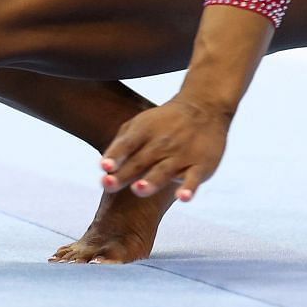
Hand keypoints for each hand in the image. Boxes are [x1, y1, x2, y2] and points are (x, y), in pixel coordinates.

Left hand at [99, 96, 233, 203]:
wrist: (204, 108)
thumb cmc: (163, 123)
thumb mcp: (140, 125)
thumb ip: (121, 145)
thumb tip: (103, 168)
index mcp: (144, 131)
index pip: (126, 145)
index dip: (114, 155)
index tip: (104, 167)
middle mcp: (162, 144)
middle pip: (140, 162)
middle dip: (124, 174)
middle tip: (108, 184)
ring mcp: (181, 155)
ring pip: (164, 171)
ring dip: (151, 181)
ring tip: (139, 190)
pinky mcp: (200, 166)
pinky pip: (194, 179)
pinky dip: (188, 189)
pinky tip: (183, 198)